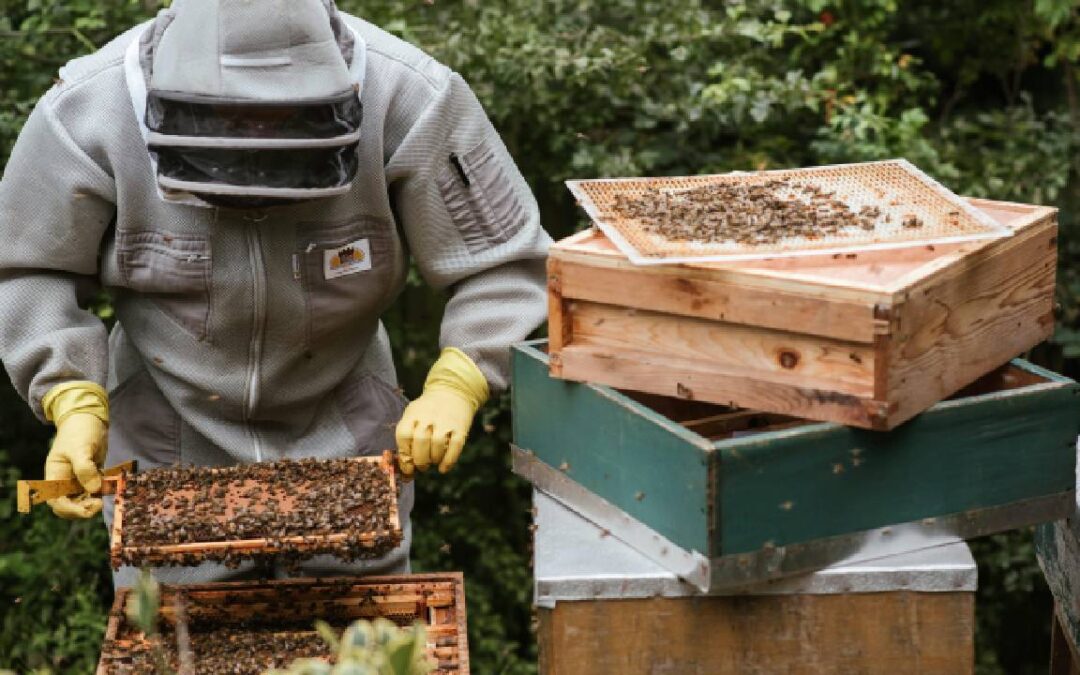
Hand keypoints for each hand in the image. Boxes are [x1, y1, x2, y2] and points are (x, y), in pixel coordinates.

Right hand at [41, 381, 108, 518]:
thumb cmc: (79, 431)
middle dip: (83, 509)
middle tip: (99, 503)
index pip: (57, 502)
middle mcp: (64, 482)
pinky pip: (96, 491)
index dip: (71, 509)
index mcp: (54, 476)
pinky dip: (103, 491)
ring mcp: (78, 481)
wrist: (89, 419)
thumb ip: (85, 469)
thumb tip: (94, 490)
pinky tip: (111, 483)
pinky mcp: (91, 477)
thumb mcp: (81, 448)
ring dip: (95, 500)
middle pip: (70, 507)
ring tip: (108, 489)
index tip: (89, 508)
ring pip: (84, 501)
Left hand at [396, 348, 488, 475]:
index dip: (404, 453)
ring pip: (437, 445)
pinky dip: (448, 461)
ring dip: (433, 459)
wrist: (453, 392)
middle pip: (420, 441)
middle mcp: (429, 416)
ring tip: (432, 462)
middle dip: (419, 460)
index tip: (407, 465)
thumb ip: (407, 436)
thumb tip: (404, 466)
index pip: (404, 435)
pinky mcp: (461, 427)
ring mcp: (446, 421)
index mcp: (413, 414)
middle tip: (421, 466)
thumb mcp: (413, 414)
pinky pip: (455, 447)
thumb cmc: (428, 411)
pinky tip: (443, 468)